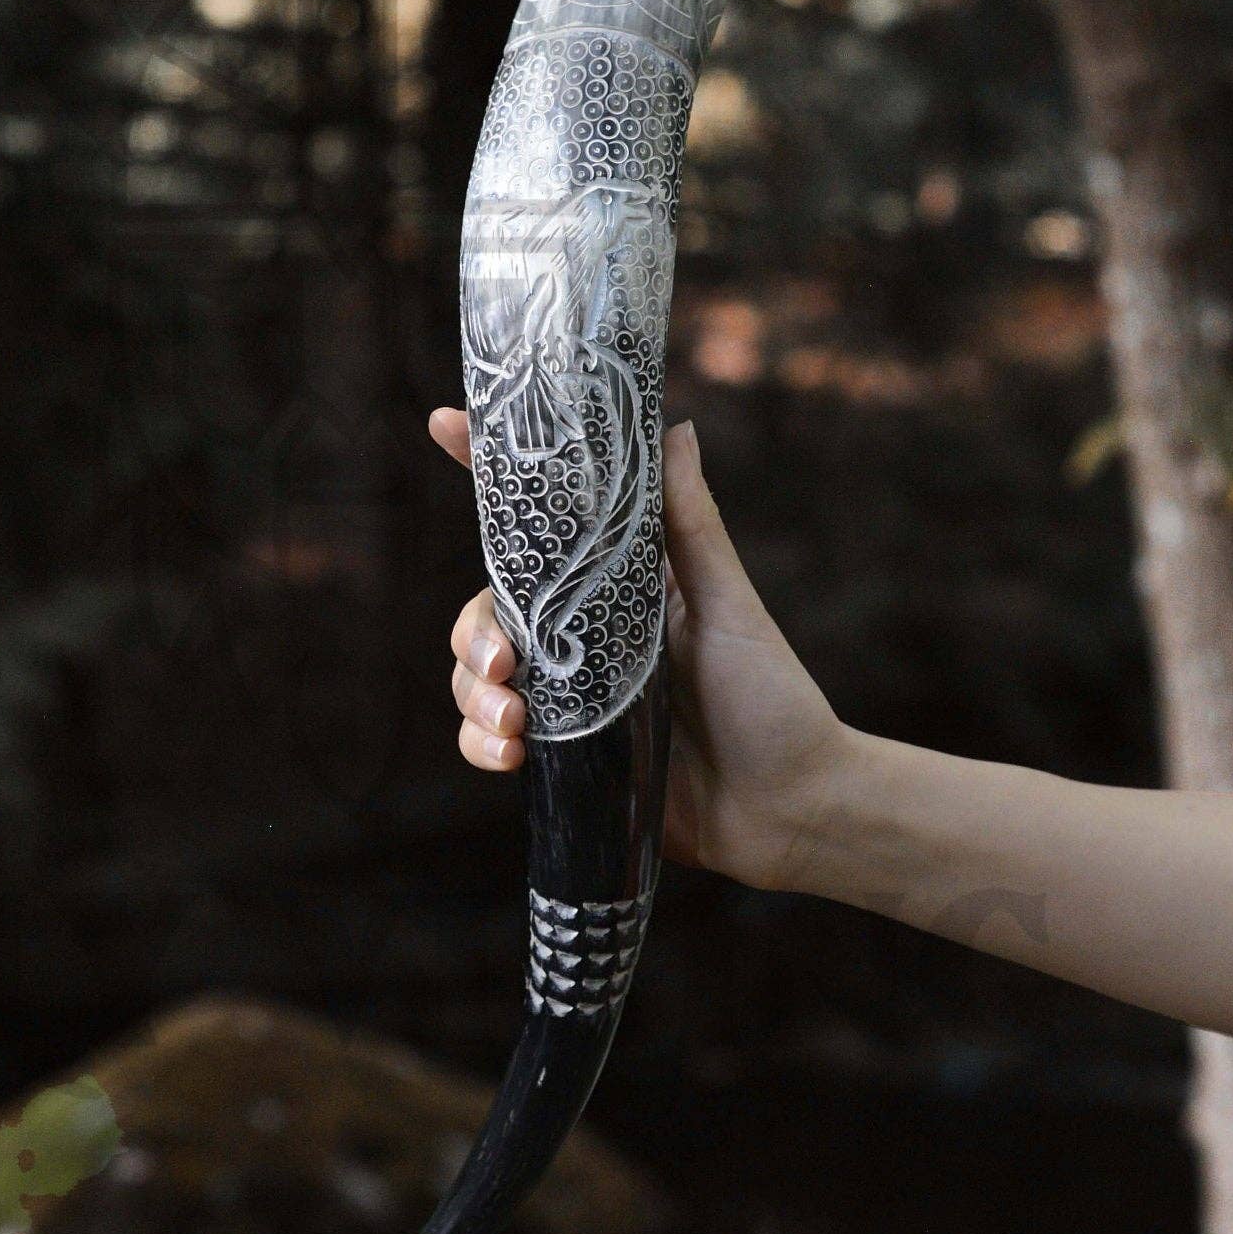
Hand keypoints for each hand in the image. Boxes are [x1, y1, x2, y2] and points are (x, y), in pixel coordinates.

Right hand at [434, 407, 848, 891]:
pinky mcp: (563, 760)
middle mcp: (582, 638)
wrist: (789, 809)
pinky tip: (509, 756)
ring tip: (512, 721)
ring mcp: (568, 700)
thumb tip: (677, 428)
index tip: (443, 423)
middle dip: (472, 633)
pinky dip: (480, 743)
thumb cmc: (771, 697)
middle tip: (502, 664)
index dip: (486, 473)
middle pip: (486, 610)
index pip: (539, 526)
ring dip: (472, 693)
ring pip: (475, 675)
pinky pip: (489, 741)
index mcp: (615, 588)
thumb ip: (691, 525)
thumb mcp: (727, 605)